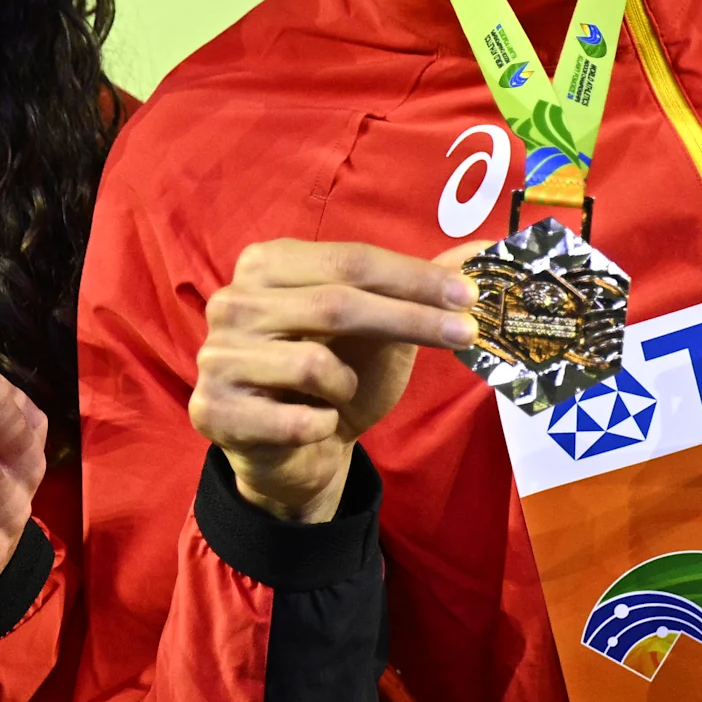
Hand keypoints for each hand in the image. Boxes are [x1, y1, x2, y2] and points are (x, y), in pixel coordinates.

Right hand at [190, 240, 475, 524]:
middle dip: (411, 319)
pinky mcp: (212, 411)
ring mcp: (216, 357)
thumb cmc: (337, 380)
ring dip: (347, 385)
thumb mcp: (383, 328)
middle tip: (466, 334)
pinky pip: (292, 419)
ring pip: (313, 362)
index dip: (414, 278)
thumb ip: (424, 285)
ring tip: (340, 392)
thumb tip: (489, 248)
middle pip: (337, 302)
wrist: (295, 453)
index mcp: (267, 264)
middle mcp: (233, 301)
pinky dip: (321, 425)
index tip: (470, 295)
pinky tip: (315, 424)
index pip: (350, 259)